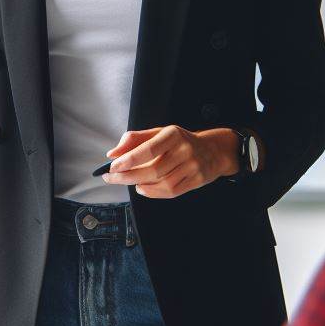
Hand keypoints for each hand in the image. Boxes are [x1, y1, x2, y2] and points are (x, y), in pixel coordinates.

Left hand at [103, 126, 239, 197]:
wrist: (213, 150)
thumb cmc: (181, 141)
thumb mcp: (159, 133)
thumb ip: (134, 140)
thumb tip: (113, 153)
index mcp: (173, 134)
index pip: (147, 149)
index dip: (128, 159)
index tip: (112, 166)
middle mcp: (184, 150)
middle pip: (152, 170)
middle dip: (127, 176)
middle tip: (112, 178)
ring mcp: (192, 167)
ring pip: (161, 183)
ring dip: (139, 185)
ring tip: (129, 182)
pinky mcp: (196, 180)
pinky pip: (171, 191)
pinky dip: (153, 193)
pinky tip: (143, 188)